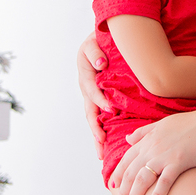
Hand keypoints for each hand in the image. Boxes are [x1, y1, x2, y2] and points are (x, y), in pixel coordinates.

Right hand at [77, 34, 111, 158]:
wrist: (102, 42)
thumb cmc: (97, 41)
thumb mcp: (92, 42)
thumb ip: (94, 52)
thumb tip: (100, 64)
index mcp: (86, 77)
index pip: (92, 92)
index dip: (100, 100)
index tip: (110, 109)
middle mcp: (88, 91)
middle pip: (90, 113)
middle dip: (95, 129)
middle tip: (102, 142)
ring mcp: (93, 98)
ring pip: (95, 120)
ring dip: (98, 136)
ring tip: (102, 153)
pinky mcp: (101, 101)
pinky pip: (102, 118)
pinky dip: (104, 131)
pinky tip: (109, 145)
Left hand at [109, 108, 195, 194]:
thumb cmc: (192, 123)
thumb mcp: (164, 123)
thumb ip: (144, 132)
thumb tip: (128, 138)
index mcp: (149, 138)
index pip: (127, 158)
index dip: (118, 173)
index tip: (112, 186)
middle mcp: (153, 147)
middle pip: (131, 171)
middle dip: (123, 190)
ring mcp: (165, 155)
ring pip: (143, 179)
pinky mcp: (179, 162)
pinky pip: (164, 182)